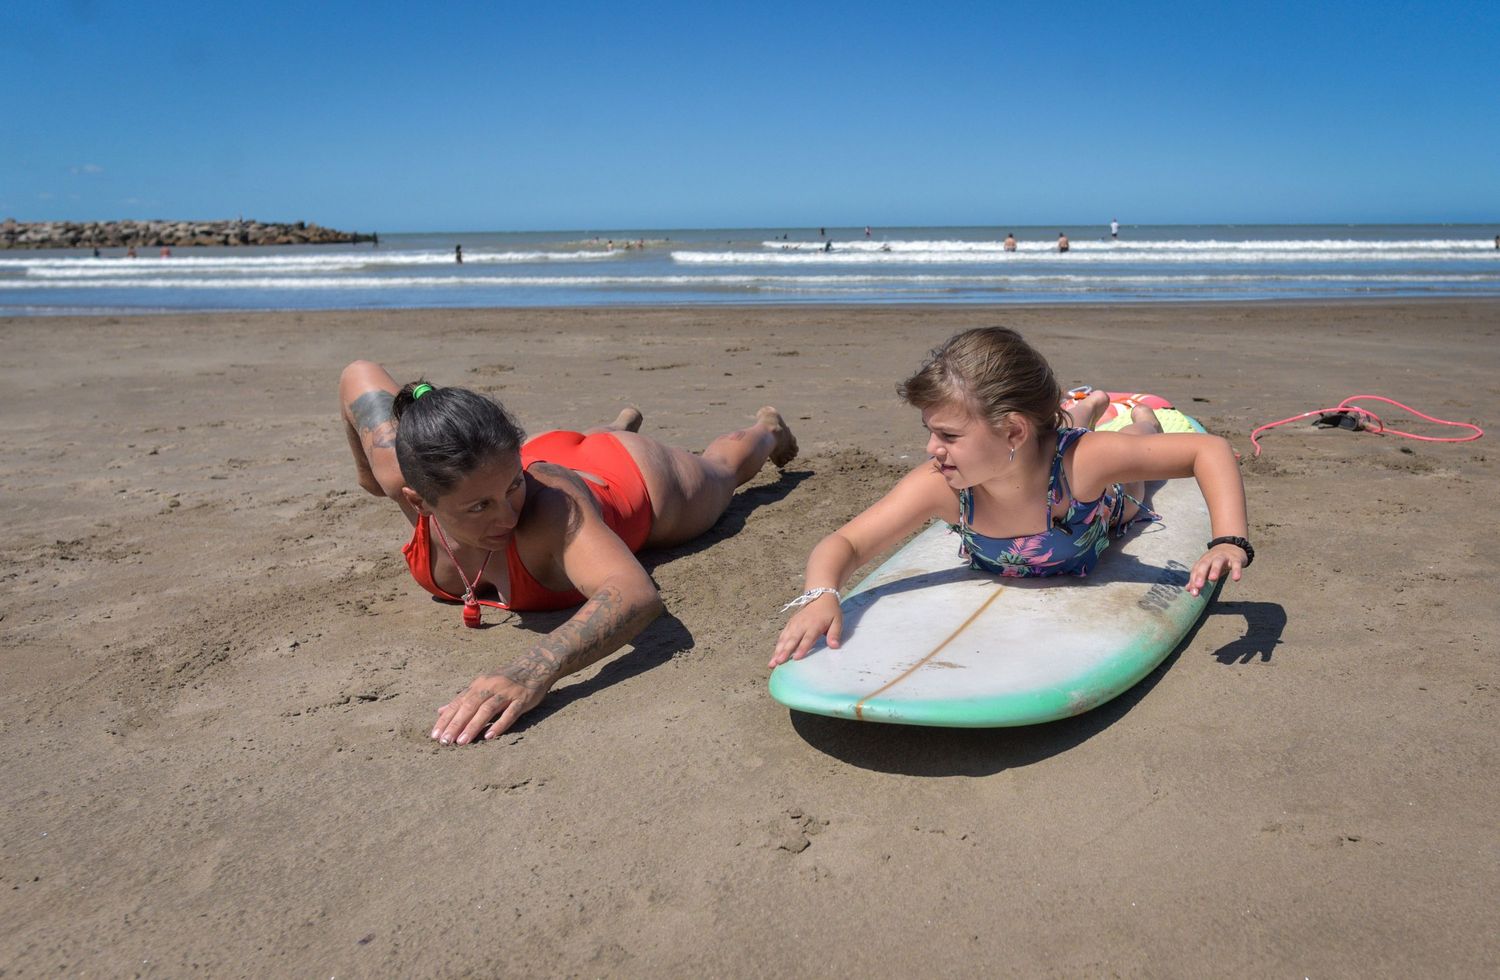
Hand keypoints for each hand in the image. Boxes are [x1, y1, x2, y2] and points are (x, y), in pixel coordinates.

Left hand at [430, 663, 550, 745]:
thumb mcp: (482, 685)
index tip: (435, 735)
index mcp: (479, 684)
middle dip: (456, 724)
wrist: (535, 666)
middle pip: (470, 706)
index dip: (446, 719)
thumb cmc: (505, 679)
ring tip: (462, 742)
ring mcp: (507, 693)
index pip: (458, 703)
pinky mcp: (522, 699)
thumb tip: (441, 711)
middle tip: (445, 741)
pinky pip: (510, 713)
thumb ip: (463, 699)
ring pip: (487, 709)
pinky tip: (489, 736)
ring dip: (473, 726)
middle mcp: (490, 687)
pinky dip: (499, 724)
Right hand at [769, 593, 842, 667]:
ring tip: (772, 662)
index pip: (807, 638)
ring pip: (784, 638)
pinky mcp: (790, 623)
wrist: (820, 595)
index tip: (796, 658)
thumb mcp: (837, 621)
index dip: (802, 648)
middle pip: (792, 640)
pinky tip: (774, 654)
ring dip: (778, 650)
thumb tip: (834, 646)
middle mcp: (802, 625)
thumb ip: (835, 634)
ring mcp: (794, 624)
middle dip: (784, 651)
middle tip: (777, 662)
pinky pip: (783, 635)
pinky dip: (778, 644)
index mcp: (814, 625)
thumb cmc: (830, 611)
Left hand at [1188, 543, 1246, 596]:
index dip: (1193, 581)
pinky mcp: (1235, 558)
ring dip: (1214, 570)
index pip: (1196, 571)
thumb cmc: (1216, 561)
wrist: (1230, 546)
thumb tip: (1189, 590)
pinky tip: (1236, 579)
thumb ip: (1198, 579)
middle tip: (1199, 586)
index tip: (1193, 592)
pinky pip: (1236, 564)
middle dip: (1200, 575)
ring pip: (1218, 562)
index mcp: (1203, 561)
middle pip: (1204, 564)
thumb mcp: (1206, 569)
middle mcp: (1211, 558)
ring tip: (1213, 579)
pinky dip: (1236, 570)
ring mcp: (1223, 557)